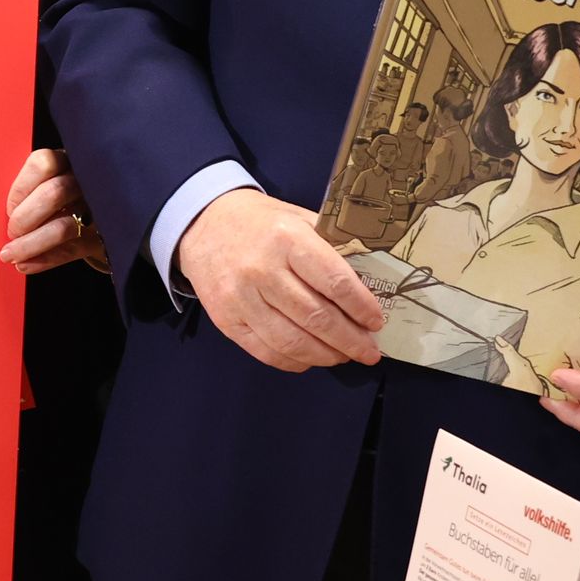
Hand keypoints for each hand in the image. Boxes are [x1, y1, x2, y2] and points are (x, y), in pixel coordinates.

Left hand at [0, 148, 104, 275]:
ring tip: (13, 255)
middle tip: (13, 231)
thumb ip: (29, 191)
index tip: (10, 207)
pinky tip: (26, 264)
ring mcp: (97, 210)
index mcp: (69, 160)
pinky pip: (71, 251)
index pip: (43, 163)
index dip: (21, 188)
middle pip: (54, 193)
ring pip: (63, 228)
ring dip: (30, 245)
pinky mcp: (101, 238)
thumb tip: (3, 215)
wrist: (100, 221)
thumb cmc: (63, 199)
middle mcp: (86, 180)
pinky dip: (44, 260)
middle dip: (24, 218)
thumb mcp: (48, 184)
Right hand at [179, 190, 382, 371]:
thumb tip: (369, 283)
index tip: (376, 322)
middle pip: (316, 317)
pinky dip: (294, 361)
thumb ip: (331, 247)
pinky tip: (311, 359)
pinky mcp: (226, 320)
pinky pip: (265, 351)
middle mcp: (262, 269)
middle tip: (369, 351)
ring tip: (343, 356)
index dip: (361, 307)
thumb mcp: (299, 219)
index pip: (334, 281)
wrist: (204, 225)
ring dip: (325, 355)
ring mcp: (241, 298)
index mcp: (287, 238)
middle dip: (350, 340)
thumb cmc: (261, 224)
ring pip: (292, 341)